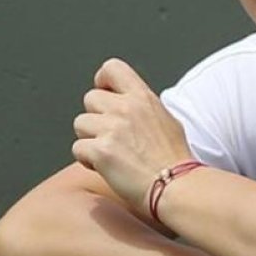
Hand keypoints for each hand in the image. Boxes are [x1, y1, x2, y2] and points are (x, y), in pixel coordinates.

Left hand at [72, 58, 192, 209]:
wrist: (177, 187)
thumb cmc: (175, 160)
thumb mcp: (166, 120)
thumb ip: (143, 108)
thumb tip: (128, 104)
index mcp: (143, 97)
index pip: (112, 68)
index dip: (102, 81)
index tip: (105, 96)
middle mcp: (126, 108)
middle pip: (90, 99)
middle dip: (95, 118)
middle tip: (111, 138)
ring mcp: (112, 128)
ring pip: (80, 124)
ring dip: (89, 139)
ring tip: (110, 155)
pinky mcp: (101, 151)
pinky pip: (78, 148)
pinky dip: (87, 160)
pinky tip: (106, 168)